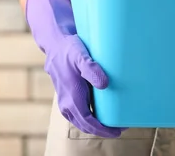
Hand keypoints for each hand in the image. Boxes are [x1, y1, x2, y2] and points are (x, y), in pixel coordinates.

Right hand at [26, 0, 123, 137]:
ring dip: (93, 124)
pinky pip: (77, 113)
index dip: (104, 128)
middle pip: (85, 124)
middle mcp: (66, 102)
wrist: (55, 43)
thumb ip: (92, 69)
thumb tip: (104, 84)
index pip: (89, 121)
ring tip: (110, 123)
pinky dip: (88, 117)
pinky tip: (99, 112)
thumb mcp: (82, 56)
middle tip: (119, 129)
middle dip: (101, 129)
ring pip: (80, 120)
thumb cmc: (70, 48)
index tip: (118, 130)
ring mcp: (65, 100)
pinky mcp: (66, 95)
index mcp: (72, 97)